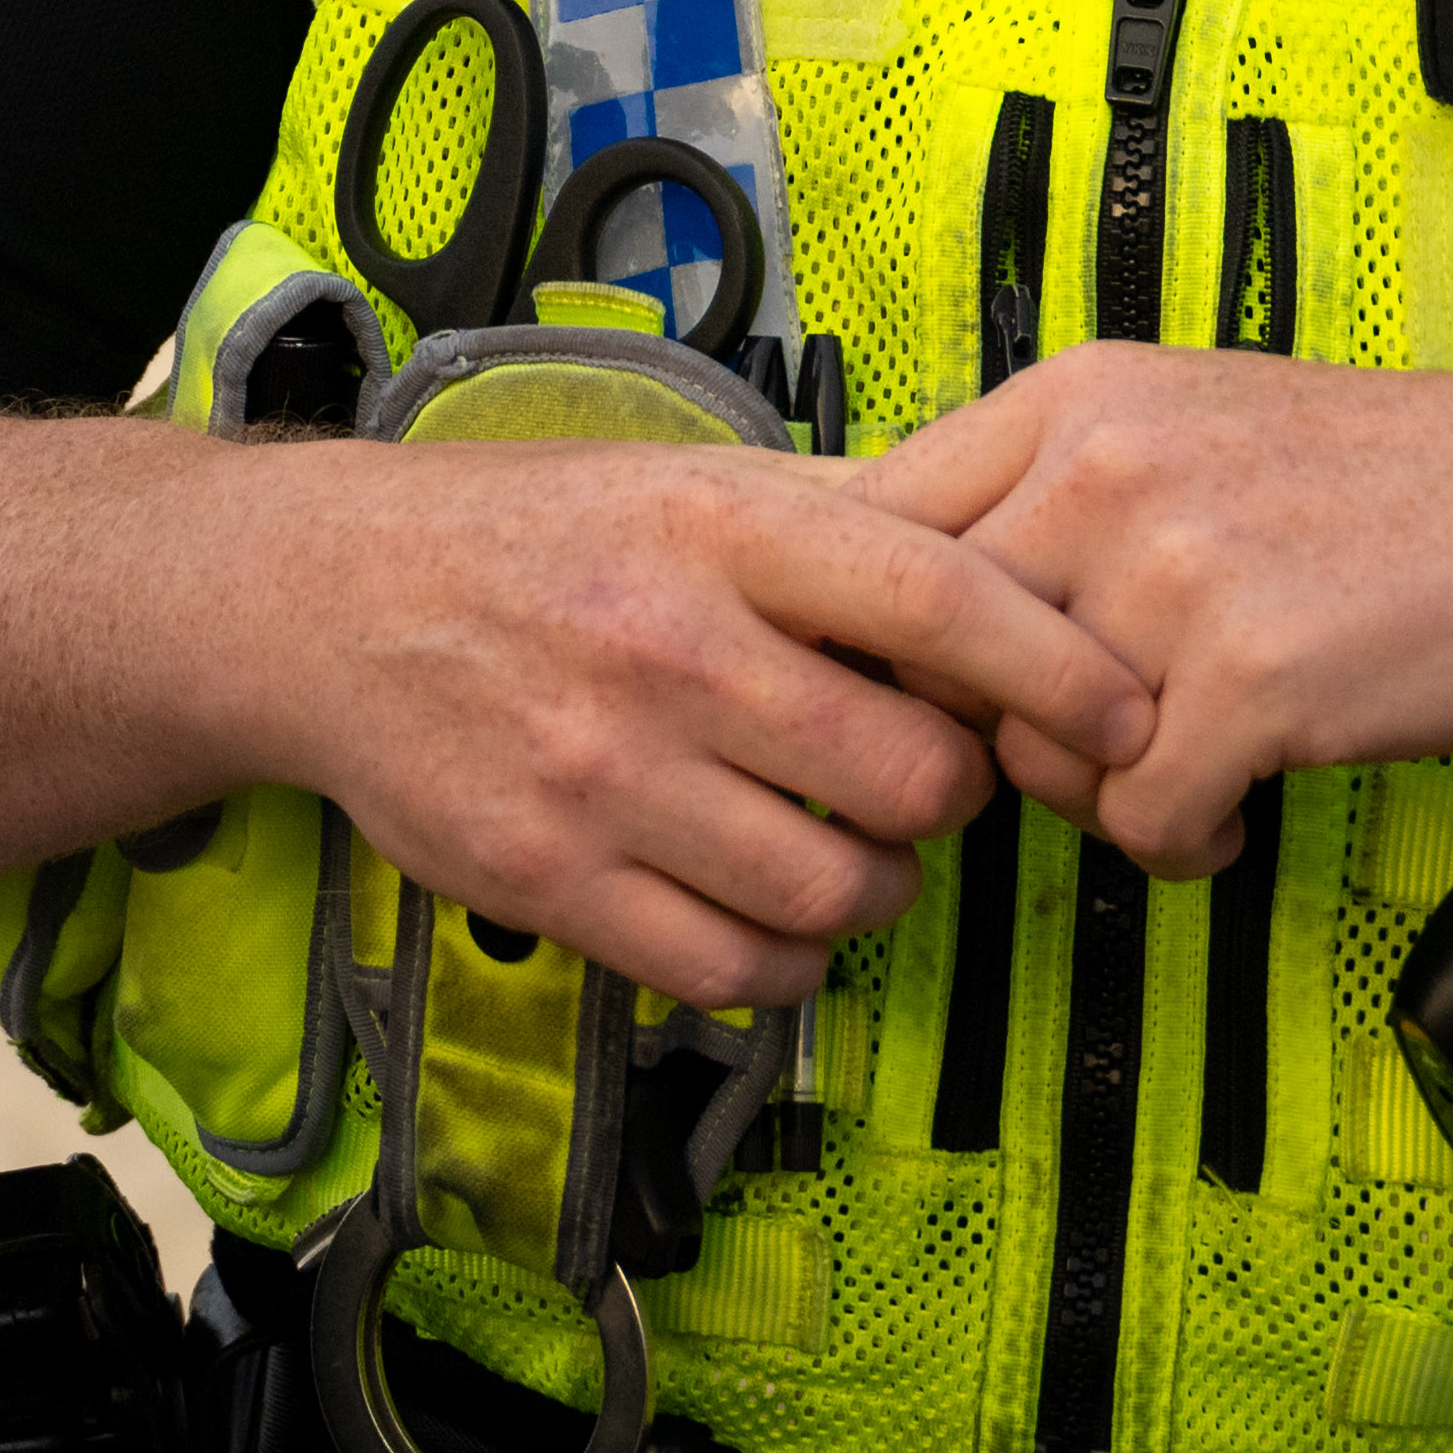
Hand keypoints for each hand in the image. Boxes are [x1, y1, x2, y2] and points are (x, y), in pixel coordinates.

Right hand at [222, 436, 1153, 1010]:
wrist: (326, 605)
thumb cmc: (538, 537)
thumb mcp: (689, 483)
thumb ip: (846, 524)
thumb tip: (1024, 558)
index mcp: (719, 528)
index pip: (937, 601)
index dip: (1058, 669)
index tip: (1126, 714)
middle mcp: (668, 648)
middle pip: (911, 776)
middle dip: (953, 793)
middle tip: (929, 776)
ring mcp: (605, 775)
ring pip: (838, 890)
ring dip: (878, 885)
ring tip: (849, 842)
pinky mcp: (552, 881)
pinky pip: (736, 969)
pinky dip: (787, 958)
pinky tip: (772, 905)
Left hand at [858, 351, 1452, 867]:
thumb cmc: (1363, 476)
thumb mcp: (1171, 417)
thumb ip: (1040, 483)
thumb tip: (897, 582)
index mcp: (1071, 402)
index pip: (874, 521)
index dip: (877, 629)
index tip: (912, 685)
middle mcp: (1100, 474)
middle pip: (939, 657)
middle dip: (997, 729)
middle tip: (1078, 747)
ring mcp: (1173, 574)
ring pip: (1033, 752)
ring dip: (1096, 793)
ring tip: (1169, 772)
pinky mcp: (1251, 679)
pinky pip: (1140, 818)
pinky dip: (1180, 843)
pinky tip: (1228, 814)